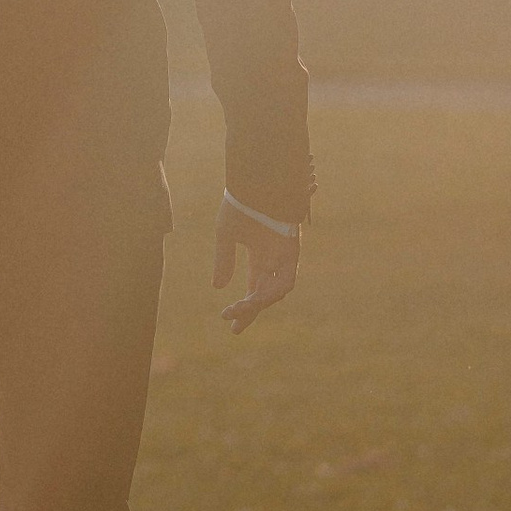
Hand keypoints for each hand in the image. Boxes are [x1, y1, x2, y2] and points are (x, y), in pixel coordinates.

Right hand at [211, 195, 300, 334]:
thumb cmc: (241, 203)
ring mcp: (284, 256)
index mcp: (259, 256)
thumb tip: (218, 288)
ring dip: (258, 303)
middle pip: (264, 295)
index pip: (254, 289)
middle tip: (234, 327)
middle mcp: (274, 260)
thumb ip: (224, 260)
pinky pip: (286, 281)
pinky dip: (272, 293)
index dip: (243, 308)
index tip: (229, 322)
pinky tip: (256, 297)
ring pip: (275, 292)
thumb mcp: (226, 235)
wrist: (256, 183)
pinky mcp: (292, 252)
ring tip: (241, 307)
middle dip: (250, 312)